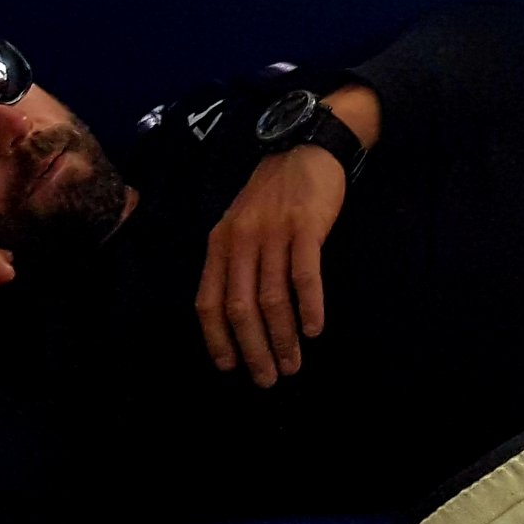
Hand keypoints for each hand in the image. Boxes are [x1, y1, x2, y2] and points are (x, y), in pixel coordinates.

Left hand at [198, 144, 348, 386]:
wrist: (306, 146)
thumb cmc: (274, 193)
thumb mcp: (240, 223)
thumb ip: (235, 262)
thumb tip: (238, 316)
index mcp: (220, 243)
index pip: (209, 301)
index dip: (217, 339)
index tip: (230, 367)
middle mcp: (241, 240)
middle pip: (240, 307)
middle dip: (253, 349)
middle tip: (268, 377)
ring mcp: (273, 233)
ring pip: (272, 297)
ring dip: (283, 337)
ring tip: (294, 362)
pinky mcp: (305, 227)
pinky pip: (305, 275)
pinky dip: (309, 306)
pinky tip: (315, 328)